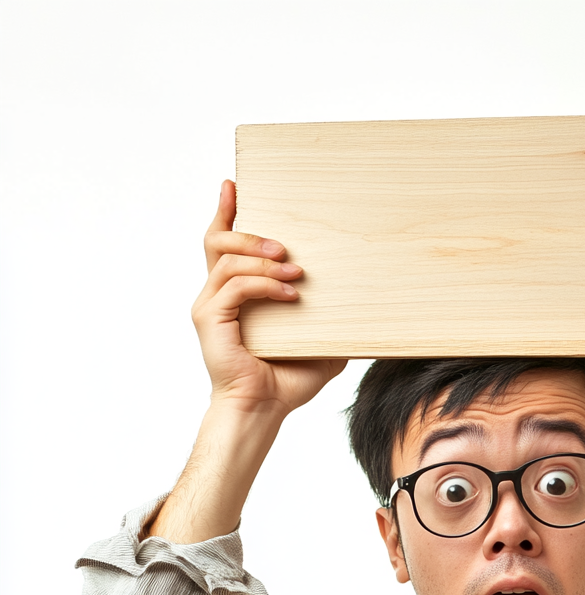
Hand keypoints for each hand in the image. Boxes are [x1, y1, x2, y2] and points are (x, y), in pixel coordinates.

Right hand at [192, 180, 346, 413]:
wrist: (264, 408)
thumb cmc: (285, 380)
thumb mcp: (317, 341)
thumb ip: (328, 318)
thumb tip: (363, 305)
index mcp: (235, 295)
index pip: (223, 244)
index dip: (226, 212)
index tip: (234, 186)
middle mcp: (216, 295)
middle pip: (217, 241)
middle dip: (250, 232)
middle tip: (284, 245)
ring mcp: (210, 306)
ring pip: (227, 260)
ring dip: (262, 259)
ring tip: (295, 269)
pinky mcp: (210, 319)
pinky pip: (235, 287)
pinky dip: (264, 285)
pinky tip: (291, 294)